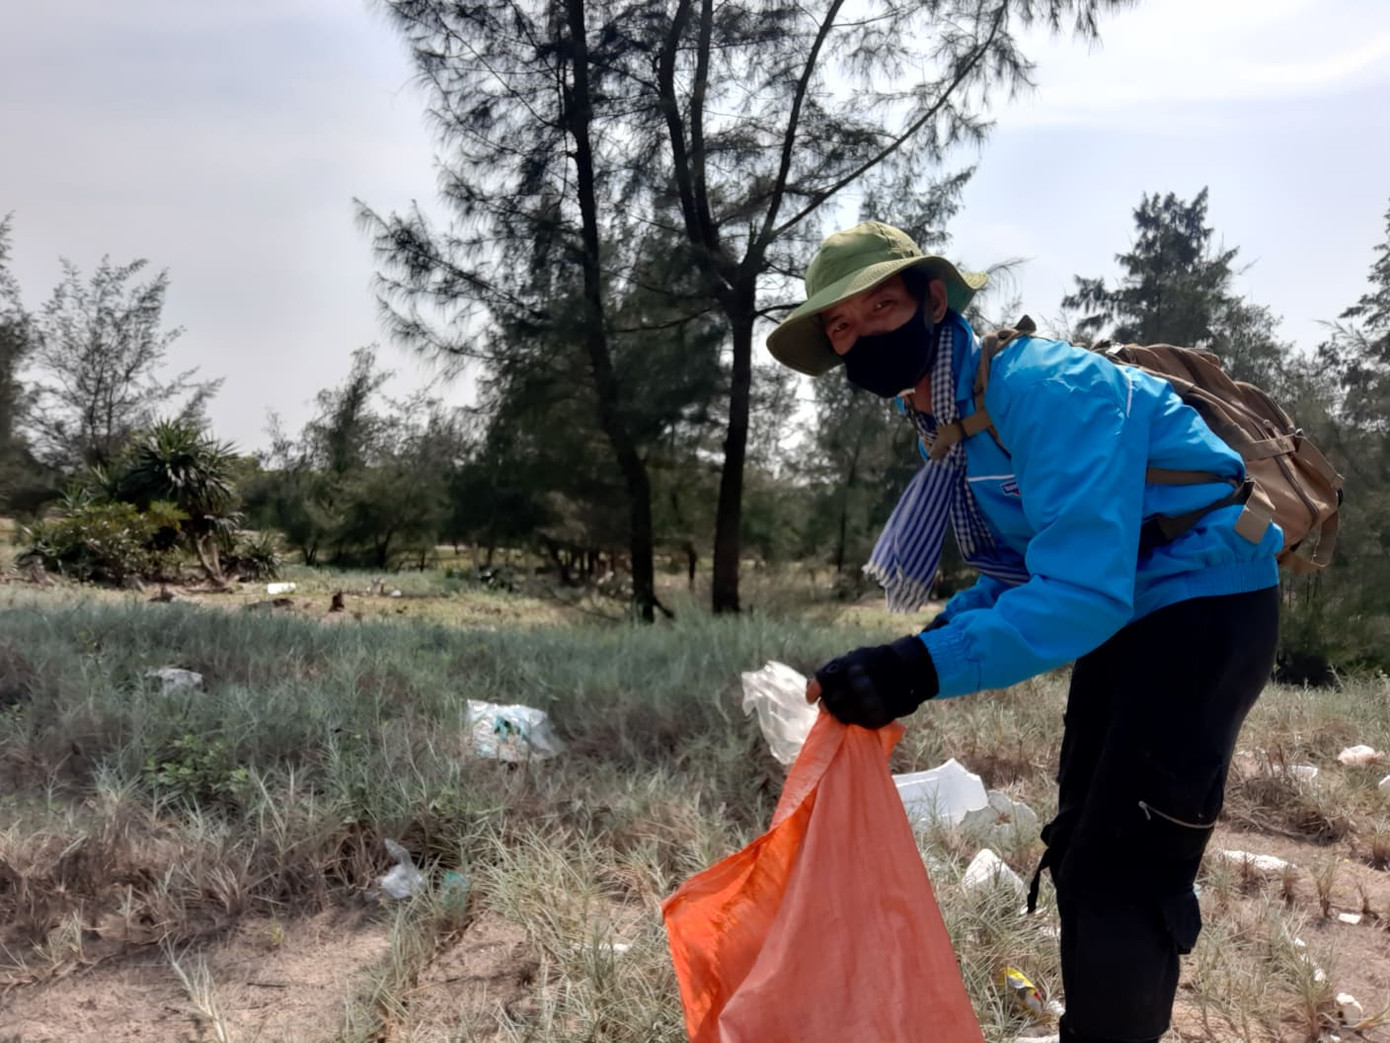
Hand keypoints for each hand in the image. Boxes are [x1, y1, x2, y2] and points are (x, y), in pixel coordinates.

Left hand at [809, 636, 938, 728]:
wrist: (907, 669)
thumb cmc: (876, 661)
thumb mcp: (854, 657)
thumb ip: (835, 670)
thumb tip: (814, 685)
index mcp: (845, 669)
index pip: (820, 683)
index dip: (812, 692)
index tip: (811, 698)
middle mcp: (853, 687)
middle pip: (829, 703)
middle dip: (827, 704)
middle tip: (828, 704)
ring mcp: (865, 703)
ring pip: (841, 716)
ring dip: (838, 713)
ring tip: (843, 708)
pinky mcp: (875, 716)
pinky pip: (857, 722)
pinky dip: (853, 718)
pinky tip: (856, 712)